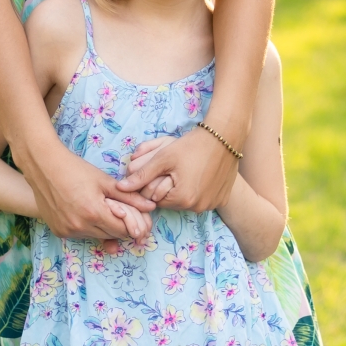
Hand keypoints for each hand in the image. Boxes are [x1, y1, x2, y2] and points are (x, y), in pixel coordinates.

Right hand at [19, 134, 153, 240]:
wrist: (43, 166)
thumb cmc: (75, 169)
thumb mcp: (104, 181)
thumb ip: (129, 196)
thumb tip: (151, 206)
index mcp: (94, 213)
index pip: (123, 230)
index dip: (131, 223)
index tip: (133, 214)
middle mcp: (80, 226)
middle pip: (111, 236)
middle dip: (119, 225)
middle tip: (119, 211)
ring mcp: (67, 231)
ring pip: (96, 236)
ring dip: (103, 227)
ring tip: (100, 209)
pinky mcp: (58, 231)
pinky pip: (81, 235)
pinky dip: (87, 227)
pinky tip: (85, 212)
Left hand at [116, 125, 238, 211]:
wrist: (225, 137)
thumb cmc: (191, 146)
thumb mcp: (163, 158)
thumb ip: (141, 175)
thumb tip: (120, 187)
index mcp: (181, 199)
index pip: (155, 198)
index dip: (155, 183)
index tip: (162, 169)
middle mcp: (197, 207)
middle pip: (171, 201)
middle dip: (168, 186)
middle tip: (174, 168)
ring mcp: (211, 205)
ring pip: (186, 201)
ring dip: (183, 189)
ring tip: (187, 169)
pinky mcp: (221, 200)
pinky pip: (203, 199)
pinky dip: (199, 190)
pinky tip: (201, 173)